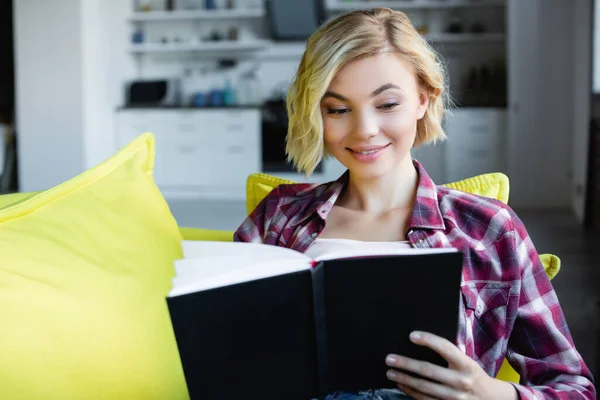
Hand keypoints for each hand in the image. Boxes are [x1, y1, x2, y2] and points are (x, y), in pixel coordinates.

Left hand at [385, 331, 517, 399]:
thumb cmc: (473, 376)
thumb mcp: (467, 363)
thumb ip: (450, 355)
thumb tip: (421, 342)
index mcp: (466, 364)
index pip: (445, 348)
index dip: (428, 340)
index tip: (411, 335)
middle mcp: (461, 381)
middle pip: (428, 370)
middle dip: (406, 364)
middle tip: (389, 359)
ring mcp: (455, 397)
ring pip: (424, 388)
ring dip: (404, 379)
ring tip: (390, 372)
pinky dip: (411, 392)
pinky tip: (401, 385)